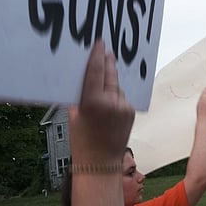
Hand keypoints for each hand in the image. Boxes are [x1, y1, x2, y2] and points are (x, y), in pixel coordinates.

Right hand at [69, 40, 134, 164]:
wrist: (100, 162)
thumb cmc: (81, 141)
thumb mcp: (73, 116)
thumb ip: (78, 97)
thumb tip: (81, 78)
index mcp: (93, 102)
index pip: (96, 71)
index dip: (98, 55)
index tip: (100, 43)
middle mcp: (111, 103)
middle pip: (110, 75)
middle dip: (108, 62)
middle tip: (106, 50)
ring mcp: (124, 107)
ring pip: (117, 87)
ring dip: (111, 81)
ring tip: (104, 77)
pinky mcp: (131, 112)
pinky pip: (122, 98)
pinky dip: (115, 96)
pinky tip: (108, 101)